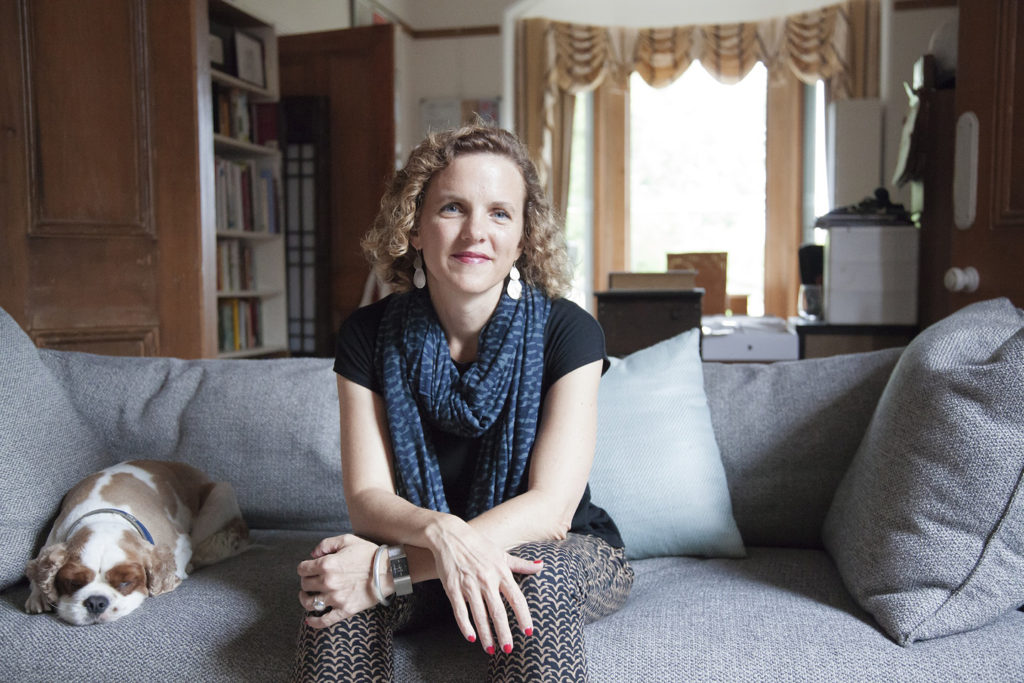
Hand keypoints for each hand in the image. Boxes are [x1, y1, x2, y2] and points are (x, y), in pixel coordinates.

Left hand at [296, 533, 379, 628]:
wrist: (389, 570)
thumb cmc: (369, 554)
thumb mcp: (347, 540)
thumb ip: (326, 544)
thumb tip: (312, 554)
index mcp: (327, 564)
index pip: (302, 569)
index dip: (304, 567)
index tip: (308, 568)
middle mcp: (328, 582)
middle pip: (304, 585)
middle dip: (306, 581)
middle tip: (311, 579)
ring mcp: (336, 598)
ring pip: (309, 603)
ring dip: (305, 599)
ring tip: (307, 596)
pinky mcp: (345, 610)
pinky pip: (325, 620)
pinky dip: (315, 622)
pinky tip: (310, 620)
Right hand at [427, 518, 543, 654]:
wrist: (450, 536)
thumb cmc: (478, 545)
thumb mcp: (501, 553)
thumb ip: (521, 564)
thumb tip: (542, 566)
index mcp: (500, 572)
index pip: (516, 598)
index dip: (523, 616)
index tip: (528, 631)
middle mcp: (486, 580)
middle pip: (497, 612)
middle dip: (504, 633)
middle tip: (509, 649)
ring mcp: (468, 585)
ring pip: (479, 615)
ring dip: (486, 635)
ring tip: (491, 650)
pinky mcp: (452, 588)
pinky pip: (460, 611)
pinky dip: (465, 626)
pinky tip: (471, 638)